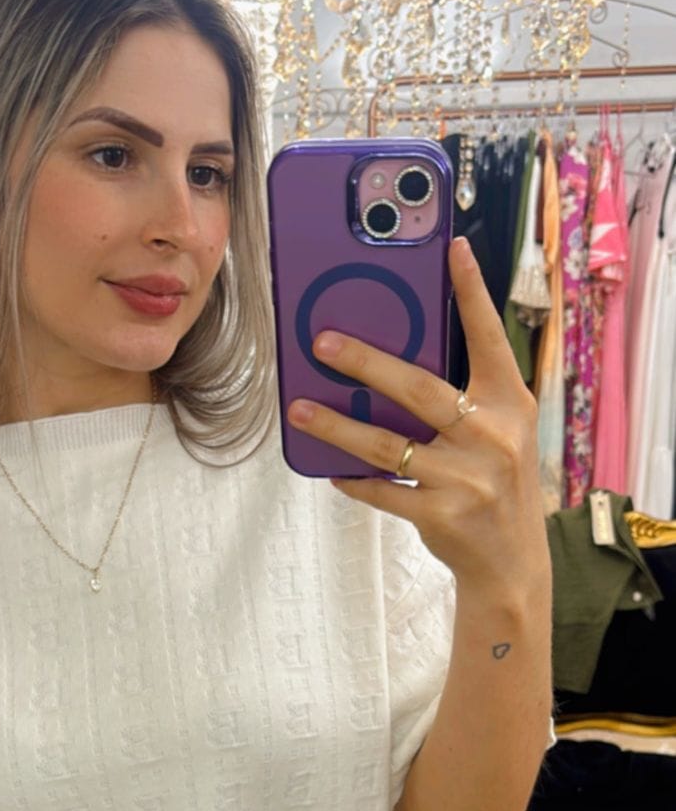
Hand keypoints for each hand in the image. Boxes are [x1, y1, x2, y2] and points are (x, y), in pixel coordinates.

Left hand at [286, 236, 547, 595]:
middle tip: (322, 341)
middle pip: (418, 388)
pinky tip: (331, 468)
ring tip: (300, 410)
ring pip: (387, 443)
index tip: (454, 248)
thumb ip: (466, 398)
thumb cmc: (496, 482)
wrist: (511, 562)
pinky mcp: (442, 514)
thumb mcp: (501, 433)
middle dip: (366, 361)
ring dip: (337, 425)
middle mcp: (493, 436)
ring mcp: (468, 478)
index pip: (489, 338)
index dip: (472, 293)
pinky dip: (355, 479)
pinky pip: (384, 488)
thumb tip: (393, 361)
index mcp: (511, 404)